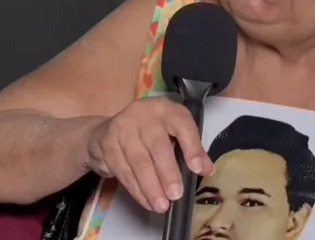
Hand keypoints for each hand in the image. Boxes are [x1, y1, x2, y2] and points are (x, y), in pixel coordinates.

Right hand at [84, 97, 212, 212]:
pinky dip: (136, 190)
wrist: (106, 132)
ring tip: (162, 206)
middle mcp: (143, 114)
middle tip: (176, 195)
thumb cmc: (148, 133)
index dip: (192, 147)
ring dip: (151, 187)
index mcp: (166, 109)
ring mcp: (122, 129)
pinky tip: (146, 202)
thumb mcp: (172, 132)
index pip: (182, 125)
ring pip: (139, 162)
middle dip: (168, 173)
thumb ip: (191, 148)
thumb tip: (208, 170)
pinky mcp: (107, 145)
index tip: (198, 169)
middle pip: (157, 146)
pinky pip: (123, 171)